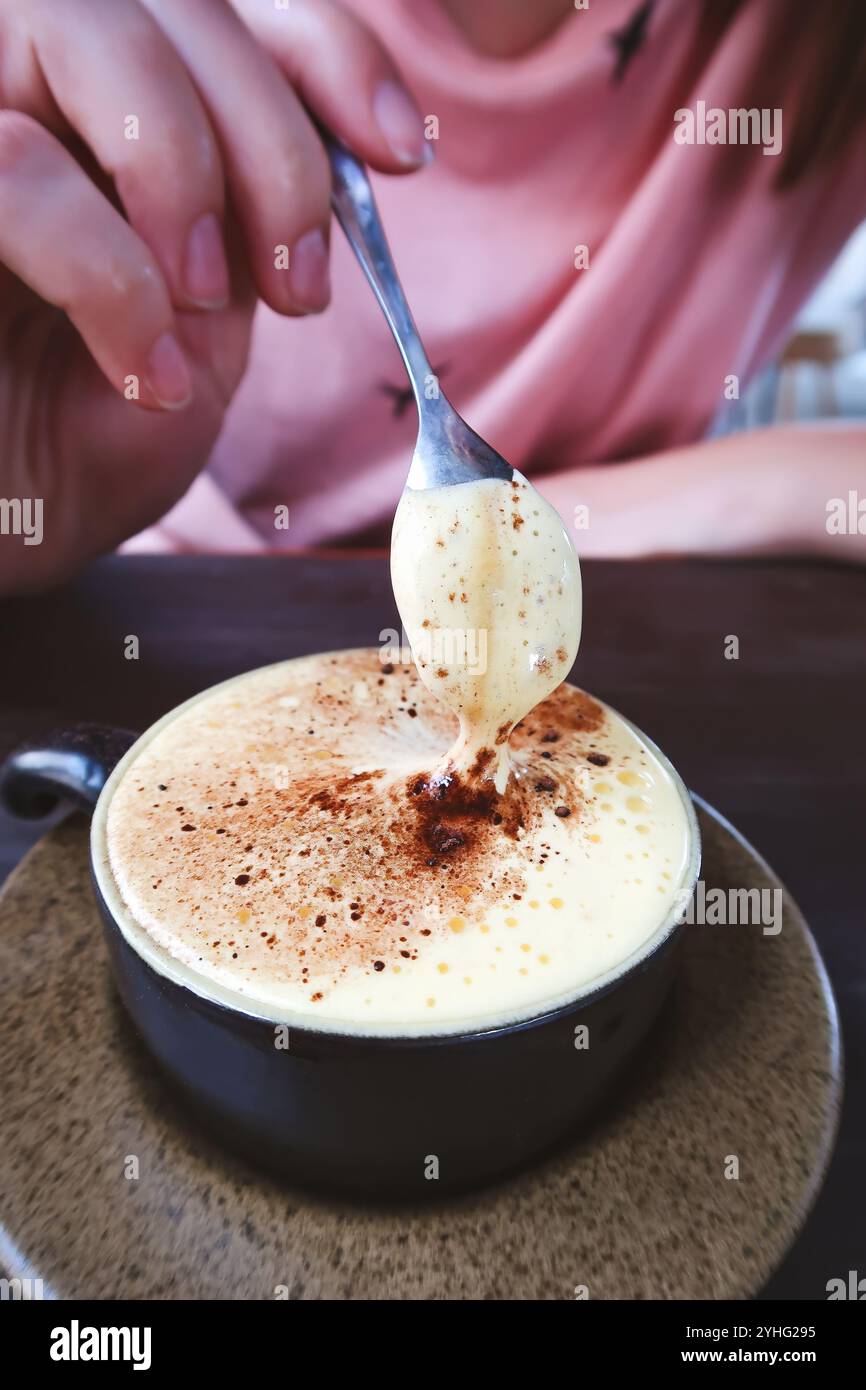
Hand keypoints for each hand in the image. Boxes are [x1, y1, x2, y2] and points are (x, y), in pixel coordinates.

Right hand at [0, 0, 428, 591]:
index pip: (220, 5)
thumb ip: (249, 222)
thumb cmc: (81, 446)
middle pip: (168, 0)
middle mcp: (25, 83)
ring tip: (204, 304)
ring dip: (185, 172)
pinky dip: (110, 271)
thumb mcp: (202, 327)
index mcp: (102, 105)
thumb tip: (344, 149)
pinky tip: (142, 371)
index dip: (323, 50)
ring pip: (78, 25)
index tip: (397, 154)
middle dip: (271, 141)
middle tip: (298, 287)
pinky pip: (18, 168)